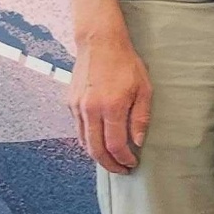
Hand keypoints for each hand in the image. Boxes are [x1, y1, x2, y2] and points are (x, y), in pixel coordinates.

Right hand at [70, 19, 152, 174]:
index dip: (123, 159)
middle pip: (95, 149)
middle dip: (109, 164)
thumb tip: (138, 142)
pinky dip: (88, 141)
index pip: (115, 145)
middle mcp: (90, 110)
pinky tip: (100, 143)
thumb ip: (140, 117)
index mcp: (111, 107)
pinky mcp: (70, 103)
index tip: (132, 164)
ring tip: (112, 160)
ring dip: (97, 155)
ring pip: (84, 142)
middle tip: (121, 170)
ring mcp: (77, 107)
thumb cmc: (126, 63)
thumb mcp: (144, 88)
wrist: (100, 43)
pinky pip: (78, 129)